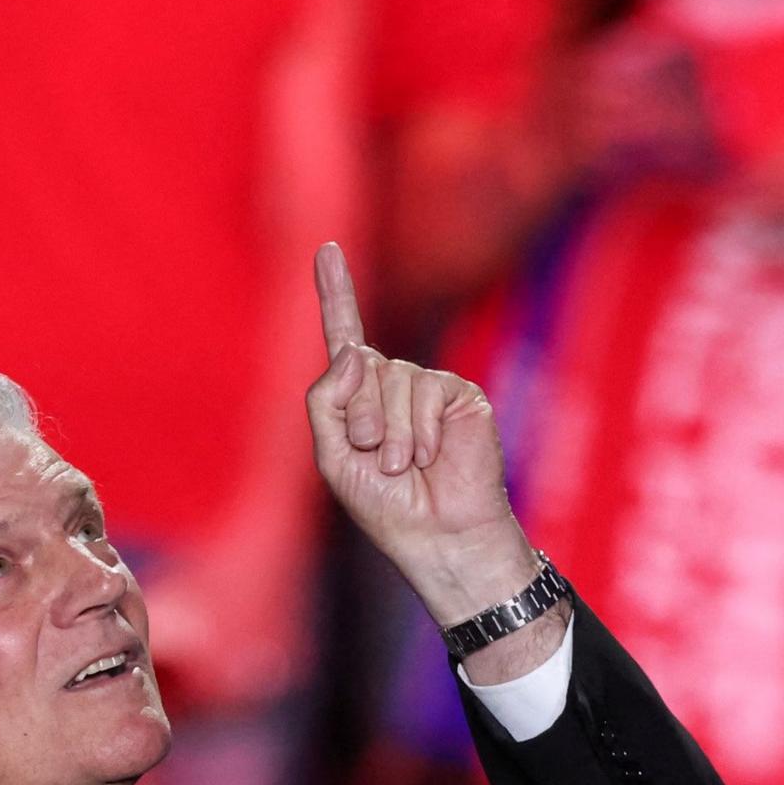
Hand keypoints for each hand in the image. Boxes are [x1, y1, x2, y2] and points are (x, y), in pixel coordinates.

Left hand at [305, 243, 548, 641]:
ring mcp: (427, 388)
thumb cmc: (386, 507)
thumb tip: (354, 351)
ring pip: (391, 378)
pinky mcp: (458, 395)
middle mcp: (393, 385)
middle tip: (378, 461)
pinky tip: (430, 458)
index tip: (327, 249)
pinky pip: (424, 390)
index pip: (345, 338)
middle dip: (359, 417)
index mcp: (360, 398)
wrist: (438, 536)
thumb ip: (325, 402)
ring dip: (389, 433)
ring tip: (402, 467)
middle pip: (358, 366)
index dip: (336, 293)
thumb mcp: (332, 458)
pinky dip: (419, 430)